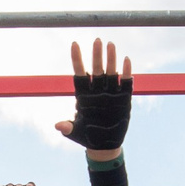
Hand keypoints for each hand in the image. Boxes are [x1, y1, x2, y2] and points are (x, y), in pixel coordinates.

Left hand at [53, 38, 132, 153]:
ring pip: (110, 72)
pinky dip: (126, 73)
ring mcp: (110, 93)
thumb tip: (58, 126)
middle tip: (97, 40)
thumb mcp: (75, 133)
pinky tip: (126, 61)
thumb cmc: (86, 136)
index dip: (76, 59)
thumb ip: (67, 128)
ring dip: (111, 59)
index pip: (79, 73)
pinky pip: (125, 83)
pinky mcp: (123, 99)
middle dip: (96, 55)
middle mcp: (96, 91)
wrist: (103, 145)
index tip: (74, 44)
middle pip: (96, 69)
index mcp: (83, 95)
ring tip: (111, 45)